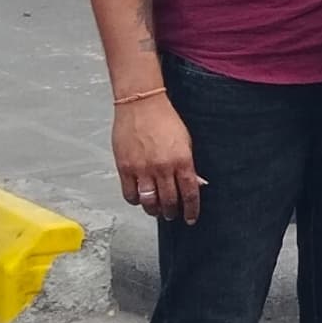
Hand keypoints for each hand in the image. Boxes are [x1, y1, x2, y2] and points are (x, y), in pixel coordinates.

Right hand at [112, 88, 201, 223]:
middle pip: (168, 202)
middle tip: (171, 214)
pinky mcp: (124, 168)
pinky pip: (130, 195)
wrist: (141, 104)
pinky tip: (139, 198)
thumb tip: (196, 185)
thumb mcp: (186, 141)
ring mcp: (142, 169)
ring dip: (153, 210)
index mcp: (181, 161)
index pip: (190, 193)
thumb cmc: (165, 119)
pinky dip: (135, 201)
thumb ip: (189, 165)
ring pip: (148, 202)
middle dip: (171, 212)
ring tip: (156, 209)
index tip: (190, 218)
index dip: (191, 210)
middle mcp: (162, 168)